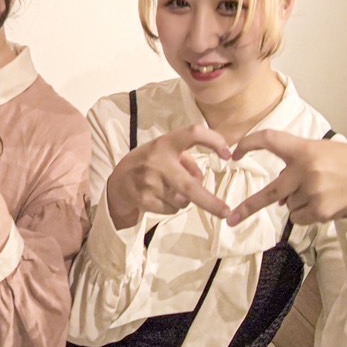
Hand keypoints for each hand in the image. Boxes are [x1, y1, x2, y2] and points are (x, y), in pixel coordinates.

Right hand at [105, 125, 232, 228]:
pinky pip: (172, 210)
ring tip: (168, 190)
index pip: (193, 134)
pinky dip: (171, 207)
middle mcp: (157, 161)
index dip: (214, 141)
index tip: (228, 155)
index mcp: (165, 143)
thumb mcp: (163, 152)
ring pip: (183, 201)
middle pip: (190, 186)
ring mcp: (149, 182)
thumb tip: (201, 180)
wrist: (118, 182)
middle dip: (210, 202)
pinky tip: (158, 198)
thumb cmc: (148, 163)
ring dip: (184, 200)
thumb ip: (185, 161)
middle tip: (226, 212)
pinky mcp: (144, 199)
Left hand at [225, 130, 346, 225]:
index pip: (268, 139)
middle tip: (231, 219)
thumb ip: (293, 167)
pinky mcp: (322, 210)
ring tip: (320, 190)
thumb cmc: (344, 161)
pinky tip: (322, 202)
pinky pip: (298, 217)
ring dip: (296, 200)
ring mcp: (313, 191)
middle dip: (248, 207)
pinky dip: (304, 213)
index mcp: (303, 149)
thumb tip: (277, 199)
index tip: (234, 154)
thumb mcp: (318, 151)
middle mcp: (306, 170)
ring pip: (287, 204)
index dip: (248, 144)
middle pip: (270, 192)